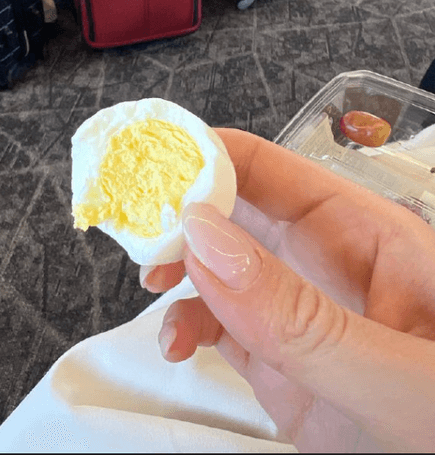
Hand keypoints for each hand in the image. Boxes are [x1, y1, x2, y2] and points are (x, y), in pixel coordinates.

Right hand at [140, 129, 434, 451]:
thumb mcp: (393, 369)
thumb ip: (301, 313)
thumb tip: (207, 241)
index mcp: (363, 233)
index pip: (272, 170)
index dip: (208, 158)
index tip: (152, 168)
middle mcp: (322, 262)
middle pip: (233, 210)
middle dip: (177, 212)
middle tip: (135, 226)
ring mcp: (295, 309)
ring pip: (216, 264)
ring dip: (174, 265)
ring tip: (153, 281)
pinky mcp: (276, 355)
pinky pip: (217, 322)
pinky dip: (185, 324)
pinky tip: (177, 342)